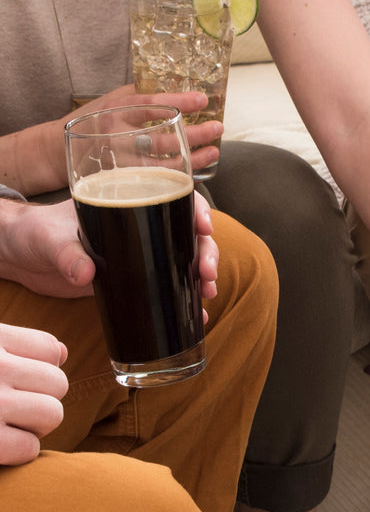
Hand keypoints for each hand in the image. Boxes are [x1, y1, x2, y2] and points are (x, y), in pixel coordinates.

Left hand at [0, 195, 218, 307]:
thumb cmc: (34, 233)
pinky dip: (184, 299)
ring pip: (184, 259)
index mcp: (126, 202)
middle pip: (187, 232)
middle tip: (208, 273)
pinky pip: (167, 285)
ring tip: (208, 293)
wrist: (19, 256)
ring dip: (202, 276)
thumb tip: (85, 274)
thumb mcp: (49, 239)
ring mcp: (140, 253)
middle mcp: (140, 226)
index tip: (204, 227)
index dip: (196, 209)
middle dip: (206, 251)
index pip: (173, 197)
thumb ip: (67, 254)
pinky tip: (198, 314)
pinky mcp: (133, 278)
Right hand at [0, 323, 67, 464]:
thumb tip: (64, 353)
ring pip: (52, 414)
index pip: (49, 348)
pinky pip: (29, 447)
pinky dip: (17, 451)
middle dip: (41, 400)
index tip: (14, 381)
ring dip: (34, 426)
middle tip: (9, 410)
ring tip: (4, 425)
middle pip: (58, 383)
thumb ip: (12, 345)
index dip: (39, 369)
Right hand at [61, 88, 222, 182]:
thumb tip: (176, 81)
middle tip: (218, 127)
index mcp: (115, 110)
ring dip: (193, 158)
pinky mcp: (122, 180)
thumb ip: (138, 94)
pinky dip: (180, 175)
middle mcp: (117, 136)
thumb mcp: (110, 99)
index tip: (204, 99)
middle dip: (195, 133)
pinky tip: (195, 169)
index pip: (150, 104)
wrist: (57, 149)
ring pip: (163, 163)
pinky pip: (157, 180)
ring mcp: (119, 161)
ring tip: (214, 150)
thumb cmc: (93, 120)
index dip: (179, 101)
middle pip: (161, 136)